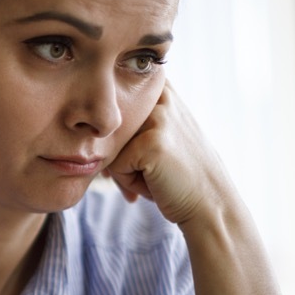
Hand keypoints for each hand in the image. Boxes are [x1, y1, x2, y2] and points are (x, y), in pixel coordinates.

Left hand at [103, 81, 230, 227]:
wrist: (210, 205)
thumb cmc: (178, 175)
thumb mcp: (160, 135)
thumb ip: (133, 121)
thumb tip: (84, 127)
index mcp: (163, 90)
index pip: (115, 99)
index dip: (116, 129)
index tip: (138, 151)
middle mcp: (161, 96)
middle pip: (108, 128)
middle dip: (119, 155)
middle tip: (149, 172)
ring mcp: (157, 117)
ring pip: (110, 147)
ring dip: (125, 170)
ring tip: (155, 177)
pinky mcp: (150, 141)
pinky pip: (115, 166)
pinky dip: (129, 183)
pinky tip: (156, 185)